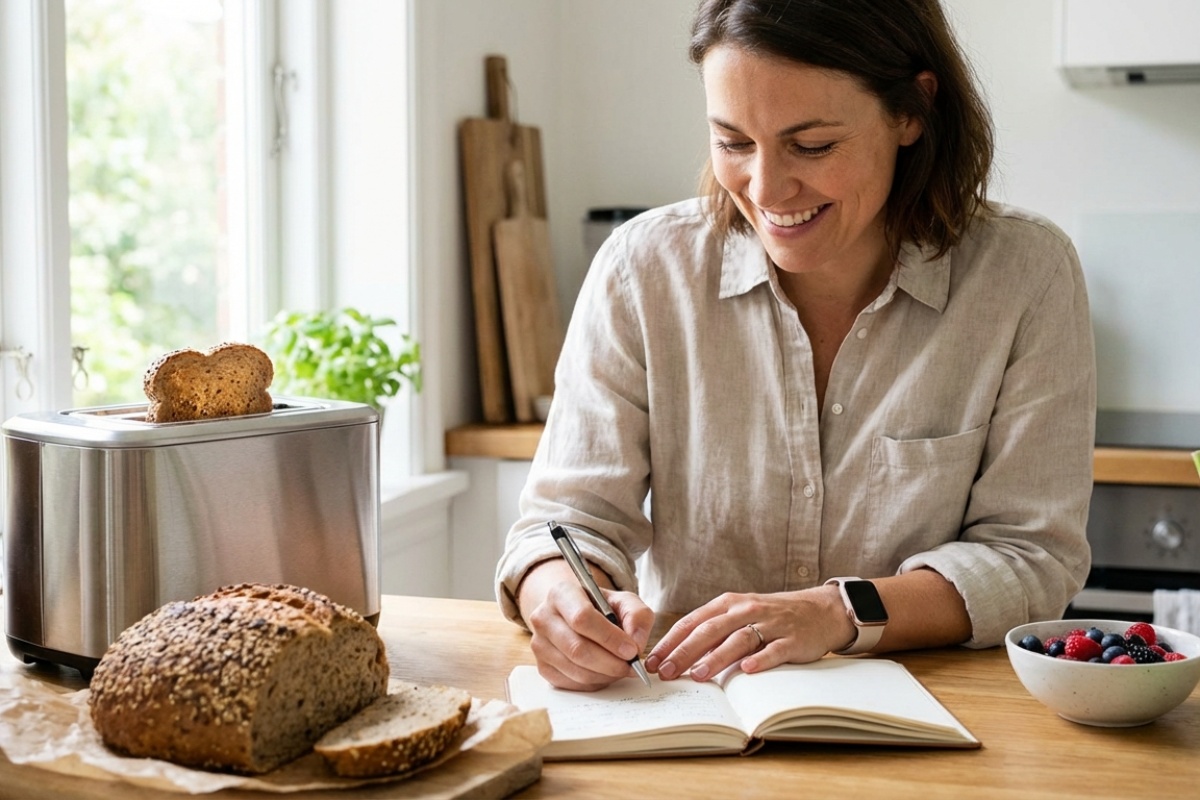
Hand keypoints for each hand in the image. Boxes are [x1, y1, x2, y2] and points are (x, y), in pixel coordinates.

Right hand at [517, 559, 654, 690]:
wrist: (574, 614)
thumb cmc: (601, 608)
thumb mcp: (624, 601)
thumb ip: (637, 616)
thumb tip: (636, 644)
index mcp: (561, 593)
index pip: (582, 618)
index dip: (609, 638)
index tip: (631, 650)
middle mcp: (543, 618)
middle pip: (577, 648)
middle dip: (610, 662)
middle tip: (631, 666)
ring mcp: (539, 644)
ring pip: (575, 669)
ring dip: (605, 675)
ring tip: (621, 668)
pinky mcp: (542, 667)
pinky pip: (572, 683)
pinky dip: (595, 682)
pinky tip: (605, 672)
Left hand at [645, 587, 852, 681]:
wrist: (819, 609)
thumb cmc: (771, 615)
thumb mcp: (739, 614)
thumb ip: (712, 630)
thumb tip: (678, 654)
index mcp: (728, 603)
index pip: (692, 622)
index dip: (670, 641)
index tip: (652, 660)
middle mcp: (746, 610)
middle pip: (709, 631)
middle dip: (684, 652)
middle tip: (666, 671)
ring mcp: (769, 624)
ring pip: (738, 640)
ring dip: (716, 658)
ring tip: (698, 675)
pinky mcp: (791, 639)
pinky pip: (773, 650)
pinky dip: (760, 660)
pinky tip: (747, 670)